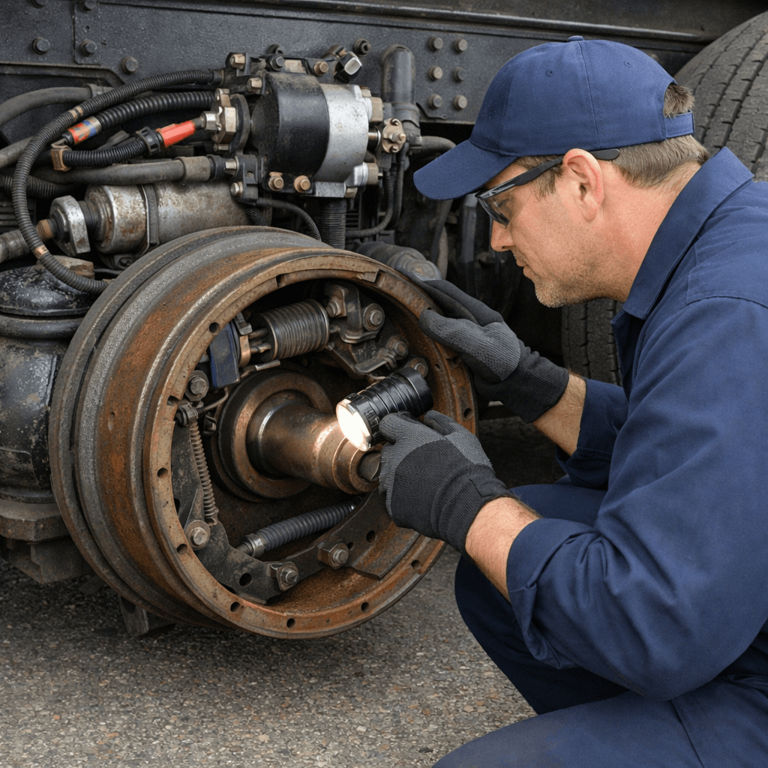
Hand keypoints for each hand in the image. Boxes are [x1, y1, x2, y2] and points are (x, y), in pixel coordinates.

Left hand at [378, 410, 512, 553]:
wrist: (467, 506)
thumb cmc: (467, 471)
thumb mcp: (462, 437)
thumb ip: (441, 422)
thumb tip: (429, 417)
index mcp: (410, 438)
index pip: (388, 424)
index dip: (398, 427)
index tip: (407, 433)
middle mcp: (395, 457)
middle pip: (389, 449)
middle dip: (401, 452)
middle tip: (422, 461)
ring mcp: (391, 482)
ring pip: (387, 473)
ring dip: (400, 474)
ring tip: (423, 481)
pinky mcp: (392, 504)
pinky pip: (392, 495)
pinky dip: (402, 495)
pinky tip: (421, 495)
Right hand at [404, 275, 569, 422]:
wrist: (517, 383)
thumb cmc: (505, 363)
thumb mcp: (476, 345)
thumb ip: (451, 330)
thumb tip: (425, 317)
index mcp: (477, 312)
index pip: (447, 292)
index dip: (426, 285)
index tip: (409, 280)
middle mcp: (473, 320)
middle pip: (443, 303)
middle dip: (424, 296)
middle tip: (404, 294)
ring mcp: (471, 333)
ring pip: (444, 318)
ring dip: (428, 314)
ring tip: (410, 312)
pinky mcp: (468, 347)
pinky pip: (447, 335)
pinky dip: (434, 332)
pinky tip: (426, 336)